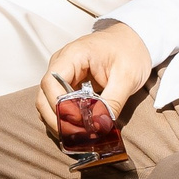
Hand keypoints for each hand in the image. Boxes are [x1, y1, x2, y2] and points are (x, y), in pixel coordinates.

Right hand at [35, 23, 151, 142]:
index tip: (78, 123)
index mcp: (73, 55)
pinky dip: (65, 119)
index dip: (59, 107)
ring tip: (81, 136)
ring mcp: (62, 75)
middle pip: (44, 97)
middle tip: (79, 137)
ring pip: (48, 104)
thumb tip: (98, 127)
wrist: (135, 41)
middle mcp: (60, 64)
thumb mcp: (127, 78)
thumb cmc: (130, 52)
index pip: (51, 83)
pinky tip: (80, 129)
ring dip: (60, 122)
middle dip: (58, 120)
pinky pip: (58, 105)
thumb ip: (112, 103)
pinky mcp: (67, 85)